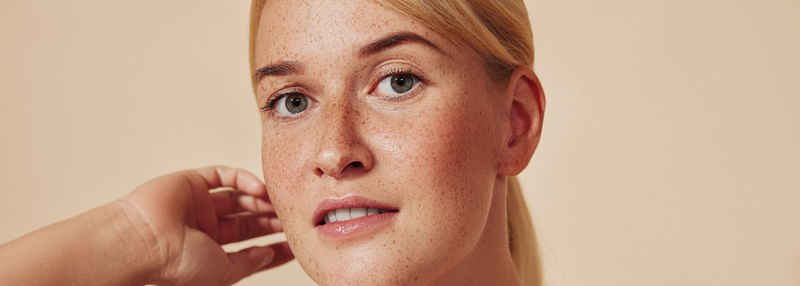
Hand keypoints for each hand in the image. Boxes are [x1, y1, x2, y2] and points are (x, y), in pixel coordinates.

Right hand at [118, 166, 292, 284]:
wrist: (144, 242)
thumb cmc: (177, 264)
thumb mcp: (223, 272)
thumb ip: (248, 262)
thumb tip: (268, 253)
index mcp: (209, 251)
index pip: (249, 247)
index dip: (273, 246)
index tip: (296, 244)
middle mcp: (205, 227)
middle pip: (249, 221)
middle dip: (272, 220)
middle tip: (294, 218)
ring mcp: (199, 204)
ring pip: (240, 198)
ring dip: (262, 199)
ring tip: (281, 204)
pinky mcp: (193, 182)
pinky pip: (225, 177)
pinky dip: (244, 180)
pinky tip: (260, 189)